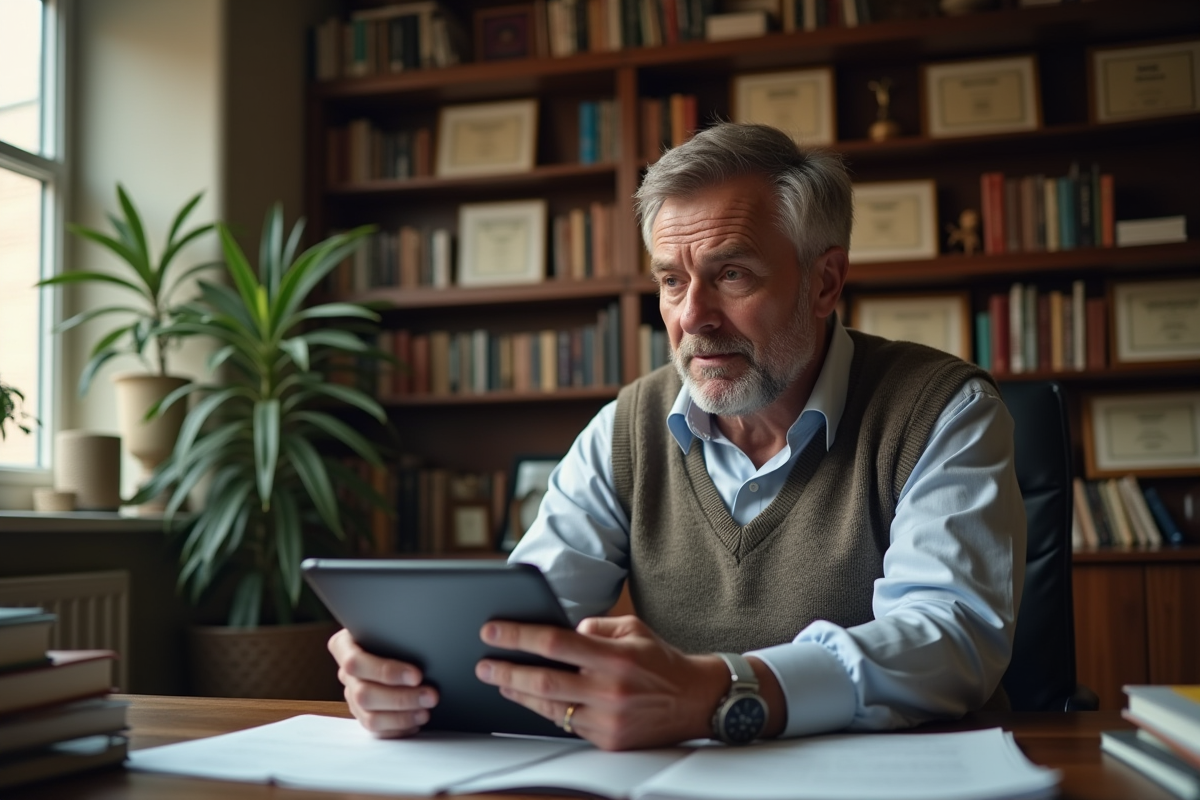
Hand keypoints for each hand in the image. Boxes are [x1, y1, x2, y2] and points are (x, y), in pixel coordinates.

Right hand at [327, 628, 438, 737]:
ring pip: (369, 717)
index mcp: (344, 645)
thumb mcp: (391, 623)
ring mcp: (352, 696)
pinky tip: (416, 722)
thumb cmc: (395, 628)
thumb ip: (397, 631)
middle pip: (364, 694)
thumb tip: (426, 634)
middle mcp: (346, 673)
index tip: (417, 675)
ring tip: (426, 712)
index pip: (356, 662)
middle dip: (402, 698)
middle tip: (431, 696)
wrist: (395, 640)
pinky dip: (398, 729)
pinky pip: (376, 730)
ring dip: (401, 717)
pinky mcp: (363, 714)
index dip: (387, 672)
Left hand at [474, 615, 730, 750]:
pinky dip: (544, 711)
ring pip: (549, 708)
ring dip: (518, 694)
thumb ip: (595, 628)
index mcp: (615, 657)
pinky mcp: (608, 741)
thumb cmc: (660, 660)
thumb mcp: (632, 629)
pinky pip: (567, 724)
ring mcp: (608, 720)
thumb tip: (563, 633)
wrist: (696, 700)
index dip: (518, 636)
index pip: (554, 643)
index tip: (491, 631)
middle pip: (543, 680)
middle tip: (482, 663)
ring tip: (498, 680)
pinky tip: (529, 699)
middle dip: (506, 671)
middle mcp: (610, 690)